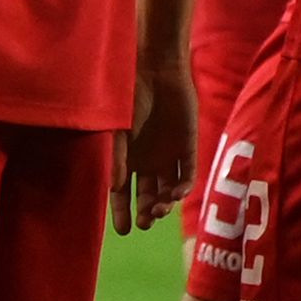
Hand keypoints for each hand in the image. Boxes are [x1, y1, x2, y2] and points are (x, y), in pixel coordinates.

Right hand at [115, 58, 199, 234]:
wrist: (156, 69)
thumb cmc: (129, 97)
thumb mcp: (117, 131)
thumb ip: (115, 159)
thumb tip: (112, 189)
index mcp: (126, 158)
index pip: (122, 193)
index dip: (122, 212)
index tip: (123, 230)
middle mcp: (147, 160)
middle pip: (147, 196)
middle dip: (146, 212)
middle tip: (145, 221)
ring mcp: (168, 154)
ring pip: (168, 190)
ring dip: (163, 203)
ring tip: (158, 207)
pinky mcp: (188, 146)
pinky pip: (188, 174)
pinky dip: (183, 188)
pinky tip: (175, 194)